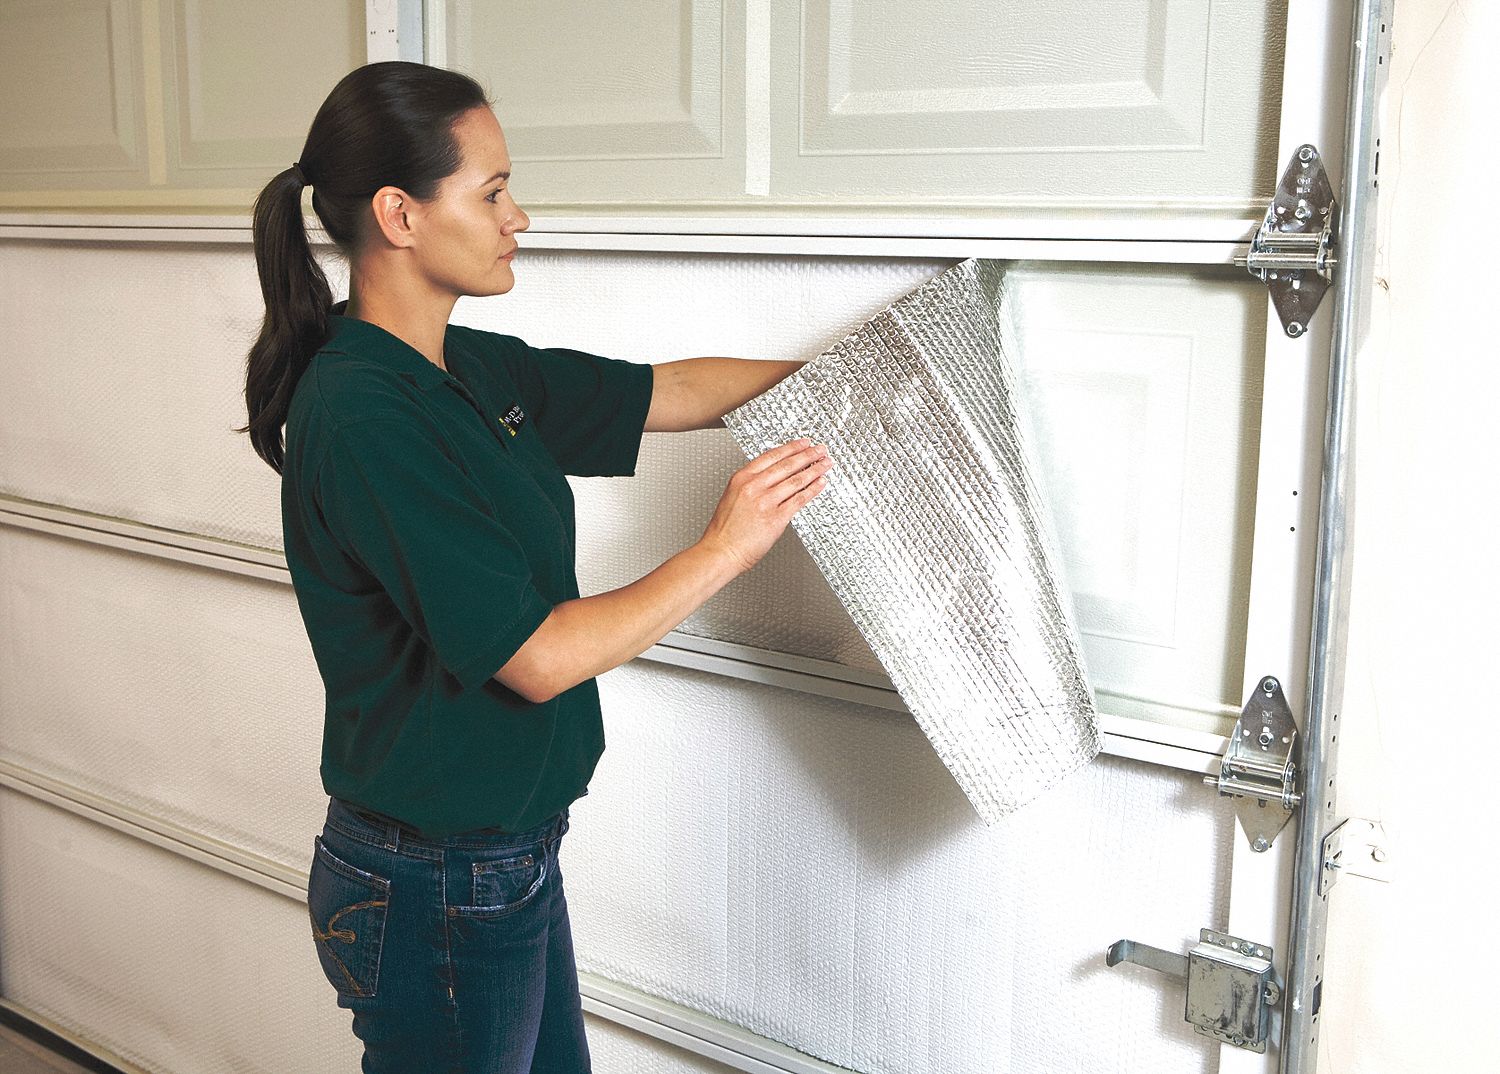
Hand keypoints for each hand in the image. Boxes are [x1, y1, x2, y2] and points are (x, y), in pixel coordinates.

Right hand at [700, 439, 830, 572]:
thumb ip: (751, 484)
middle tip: (820, 449)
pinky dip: (813, 490)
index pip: (771, 456)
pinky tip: (820, 484)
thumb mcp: (732, 496)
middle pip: (787, 465)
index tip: (803, 444)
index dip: (791, 448)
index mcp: (742, 478)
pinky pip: (799, 500)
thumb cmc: (725, 530)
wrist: (721, 551)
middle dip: (807, 455)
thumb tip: (773, 476)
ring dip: (815, 470)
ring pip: (796, 480)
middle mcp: (754, 487)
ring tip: (825, 464)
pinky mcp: (776, 518)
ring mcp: (765, 502)